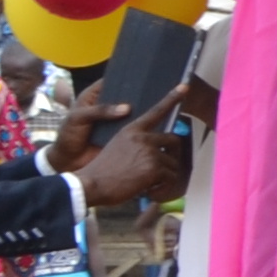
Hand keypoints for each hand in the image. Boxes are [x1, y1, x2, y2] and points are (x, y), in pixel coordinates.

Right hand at [58, 101, 175, 206]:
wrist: (91, 184)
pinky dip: (163, 188)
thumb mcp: (116, 147)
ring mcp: (149, 151)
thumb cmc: (102, 171)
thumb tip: (154, 149)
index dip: (171, 98)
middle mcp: (142, 137)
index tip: (184, 86)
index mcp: (131, 130)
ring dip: (164, 175)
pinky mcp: (154, 167)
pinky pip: (171, 178)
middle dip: (172, 155)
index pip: (155, 112)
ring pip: (173, 163)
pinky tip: (148, 191)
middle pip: (174, 140)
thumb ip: (136, 144)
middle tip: (162, 169)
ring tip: (147, 182)